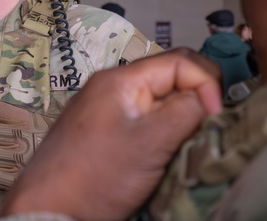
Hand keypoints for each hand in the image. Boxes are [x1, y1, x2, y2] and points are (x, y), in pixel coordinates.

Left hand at [0, 48, 222, 220]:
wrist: (48, 211)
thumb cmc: (97, 175)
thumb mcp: (151, 142)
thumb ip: (186, 112)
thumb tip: (212, 98)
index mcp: (122, 79)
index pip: (181, 61)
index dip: (207, 84)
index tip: (218, 118)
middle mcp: (114, 88)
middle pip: (171, 80)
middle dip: (198, 101)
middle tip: (212, 131)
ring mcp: (108, 112)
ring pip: (161, 104)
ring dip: (184, 121)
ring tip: (195, 145)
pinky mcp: (106, 136)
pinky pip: (146, 124)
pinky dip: (166, 135)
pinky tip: (172, 155)